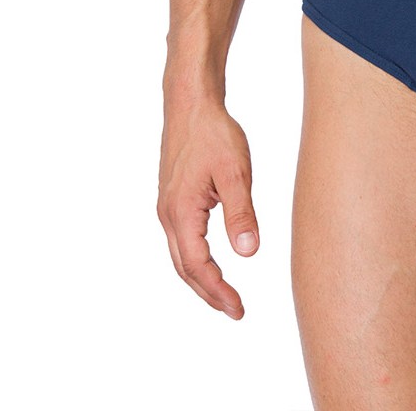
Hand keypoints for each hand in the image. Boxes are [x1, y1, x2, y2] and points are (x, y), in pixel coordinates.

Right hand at [157, 98, 259, 318]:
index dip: (218, 291)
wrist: (191, 105)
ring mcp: (167, 207)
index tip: (239, 308)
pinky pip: (181, 240)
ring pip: (181, 256)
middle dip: (209, 293)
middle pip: (185, 268)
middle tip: (235, 310)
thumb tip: (248, 252)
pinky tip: (212, 262)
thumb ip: (241, 213)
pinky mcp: (173, 199)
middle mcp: (168, 214)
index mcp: (181, 212)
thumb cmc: (214, 134)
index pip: (198, 266)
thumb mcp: (236, 172)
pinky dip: (195, 259)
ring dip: (201, 279)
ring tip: (225, 295)